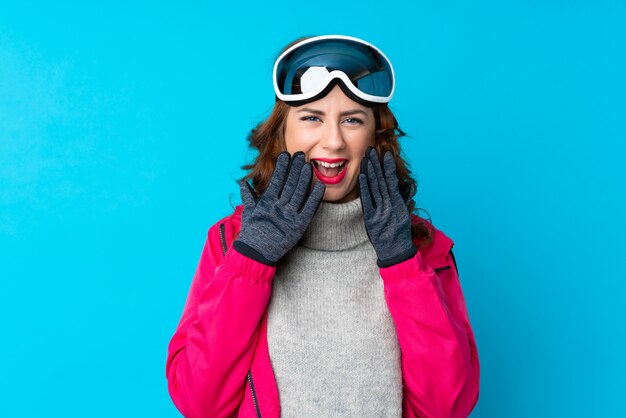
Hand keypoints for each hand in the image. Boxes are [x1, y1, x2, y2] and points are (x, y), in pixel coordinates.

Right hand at [234, 151, 325, 265]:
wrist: (256, 254)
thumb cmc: (252, 233)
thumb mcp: (248, 213)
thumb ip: (247, 197)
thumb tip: (243, 183)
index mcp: (266, 203)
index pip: (276, 181)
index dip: (281, 168)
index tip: (285, 155)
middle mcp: (278, 208)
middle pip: (289, 184)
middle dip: (294, 168)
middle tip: (299, 154)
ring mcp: (289, 217)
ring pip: (299, 193)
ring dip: (304, 178)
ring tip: (308, 164)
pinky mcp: (299, 227)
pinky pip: (309, 209)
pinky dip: (315, 198)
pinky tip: (319, 186)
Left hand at [358, 147, 416, 266]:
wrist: (395, 252)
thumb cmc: (400, 234)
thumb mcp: (404, 215)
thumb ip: (403, 199)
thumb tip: (404, 186)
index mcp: (399, 204)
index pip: (392, 181)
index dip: (388, 167)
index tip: (385, 154)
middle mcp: (390, 206)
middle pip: (382, 181)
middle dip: (377, 164)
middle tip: (372, 150)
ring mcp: (380, 212)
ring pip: (375, 188)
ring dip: (371, 171)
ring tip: (367, 157)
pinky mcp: (370, 219)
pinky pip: (367, 201)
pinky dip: (365, 188)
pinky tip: (363, 175)